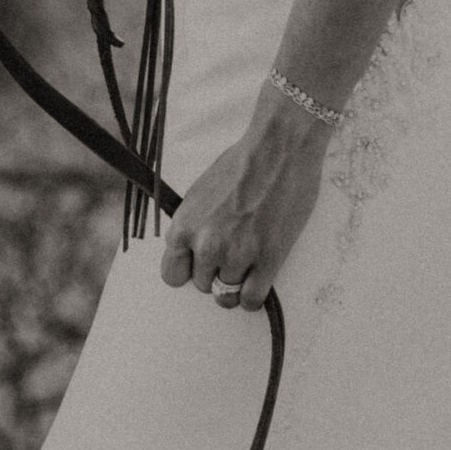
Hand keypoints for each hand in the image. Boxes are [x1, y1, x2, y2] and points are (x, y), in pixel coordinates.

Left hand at [160, 90, 330, 311]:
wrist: (279, 148)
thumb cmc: (242, 163)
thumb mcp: (201, 192)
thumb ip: (194, 225)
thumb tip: (195, 252)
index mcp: (185, 226)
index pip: (172, 275)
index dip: (189, 270)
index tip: (201, 264)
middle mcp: (206, 245)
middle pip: (203, 285)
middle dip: (216, 273)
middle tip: (233, 253)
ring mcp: (237, 255)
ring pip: (227, 296)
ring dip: (238, 282)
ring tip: (249, 262)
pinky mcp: (267, 260)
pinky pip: (250, 300)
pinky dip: (253, 296)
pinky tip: (259, 279)